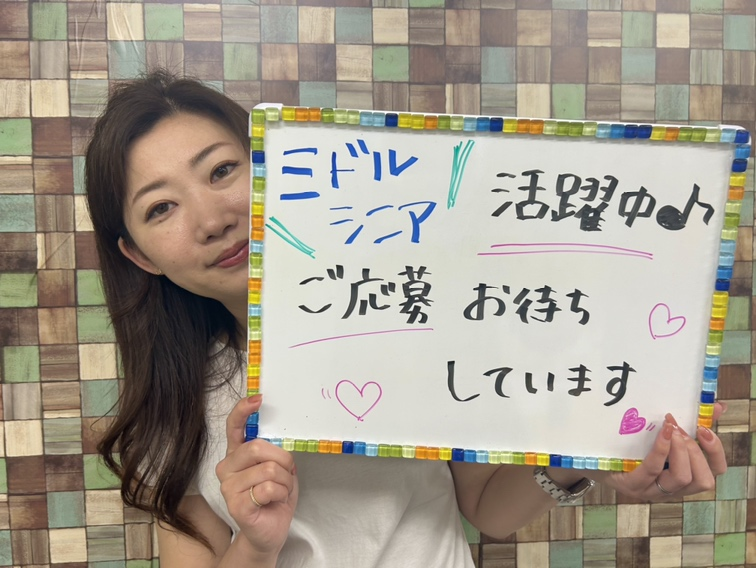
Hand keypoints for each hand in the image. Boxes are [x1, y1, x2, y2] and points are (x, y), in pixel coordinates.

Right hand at [215, 395, 297, 558]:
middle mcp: (227, 467)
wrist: (270, 531)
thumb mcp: (278, 467)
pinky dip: (281, 493)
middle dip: (283, 459)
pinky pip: (268, 488)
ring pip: (269, 469)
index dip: (243, 410)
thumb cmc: (274, 497)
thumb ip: (272, 451)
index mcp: (237, 454)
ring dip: (285, 481)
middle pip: (257, 447)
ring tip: (280, 491)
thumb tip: (280, 437)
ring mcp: (228, 487)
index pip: (234, 426)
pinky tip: (275, 501)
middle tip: (287, 472)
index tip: (258, 399)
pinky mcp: (236, 505)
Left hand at [595, 403, 726, 500]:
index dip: (715, 452)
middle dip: (696, 451)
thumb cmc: (628, 445)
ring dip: (681, 450)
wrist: (590, 455)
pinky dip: (661, 449)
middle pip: (703, 480)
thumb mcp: (659, 434)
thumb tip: (716, 407)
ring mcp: (650, 490)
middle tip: (679, 429)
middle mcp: (669, 489)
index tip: (705, 430)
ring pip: (682, 478)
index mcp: (681, 477)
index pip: (714, 473)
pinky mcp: (632, 485)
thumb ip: (687, 423)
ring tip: (670, 429)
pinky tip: (662, 432)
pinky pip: (653, 469)